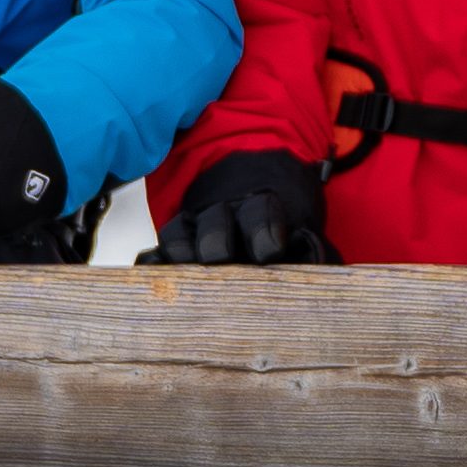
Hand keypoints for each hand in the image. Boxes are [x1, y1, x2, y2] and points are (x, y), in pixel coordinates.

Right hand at [151, 151, 334, 266]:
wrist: (249, 188)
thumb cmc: (280, 223)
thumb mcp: (302, 226)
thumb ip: (313, 248)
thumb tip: (317, 261)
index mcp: (260, 205)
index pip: (260, 212)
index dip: (263, 230)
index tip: (270, 252)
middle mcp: (222, 212)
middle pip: (215, 224)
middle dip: (218, 244)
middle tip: (222, 262)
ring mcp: (193, 226)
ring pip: (179, 235)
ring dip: (182, 256)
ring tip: (186, 279)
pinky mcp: (172, 243)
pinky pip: (155, 252)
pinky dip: (151, 264)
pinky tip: (149, 275)